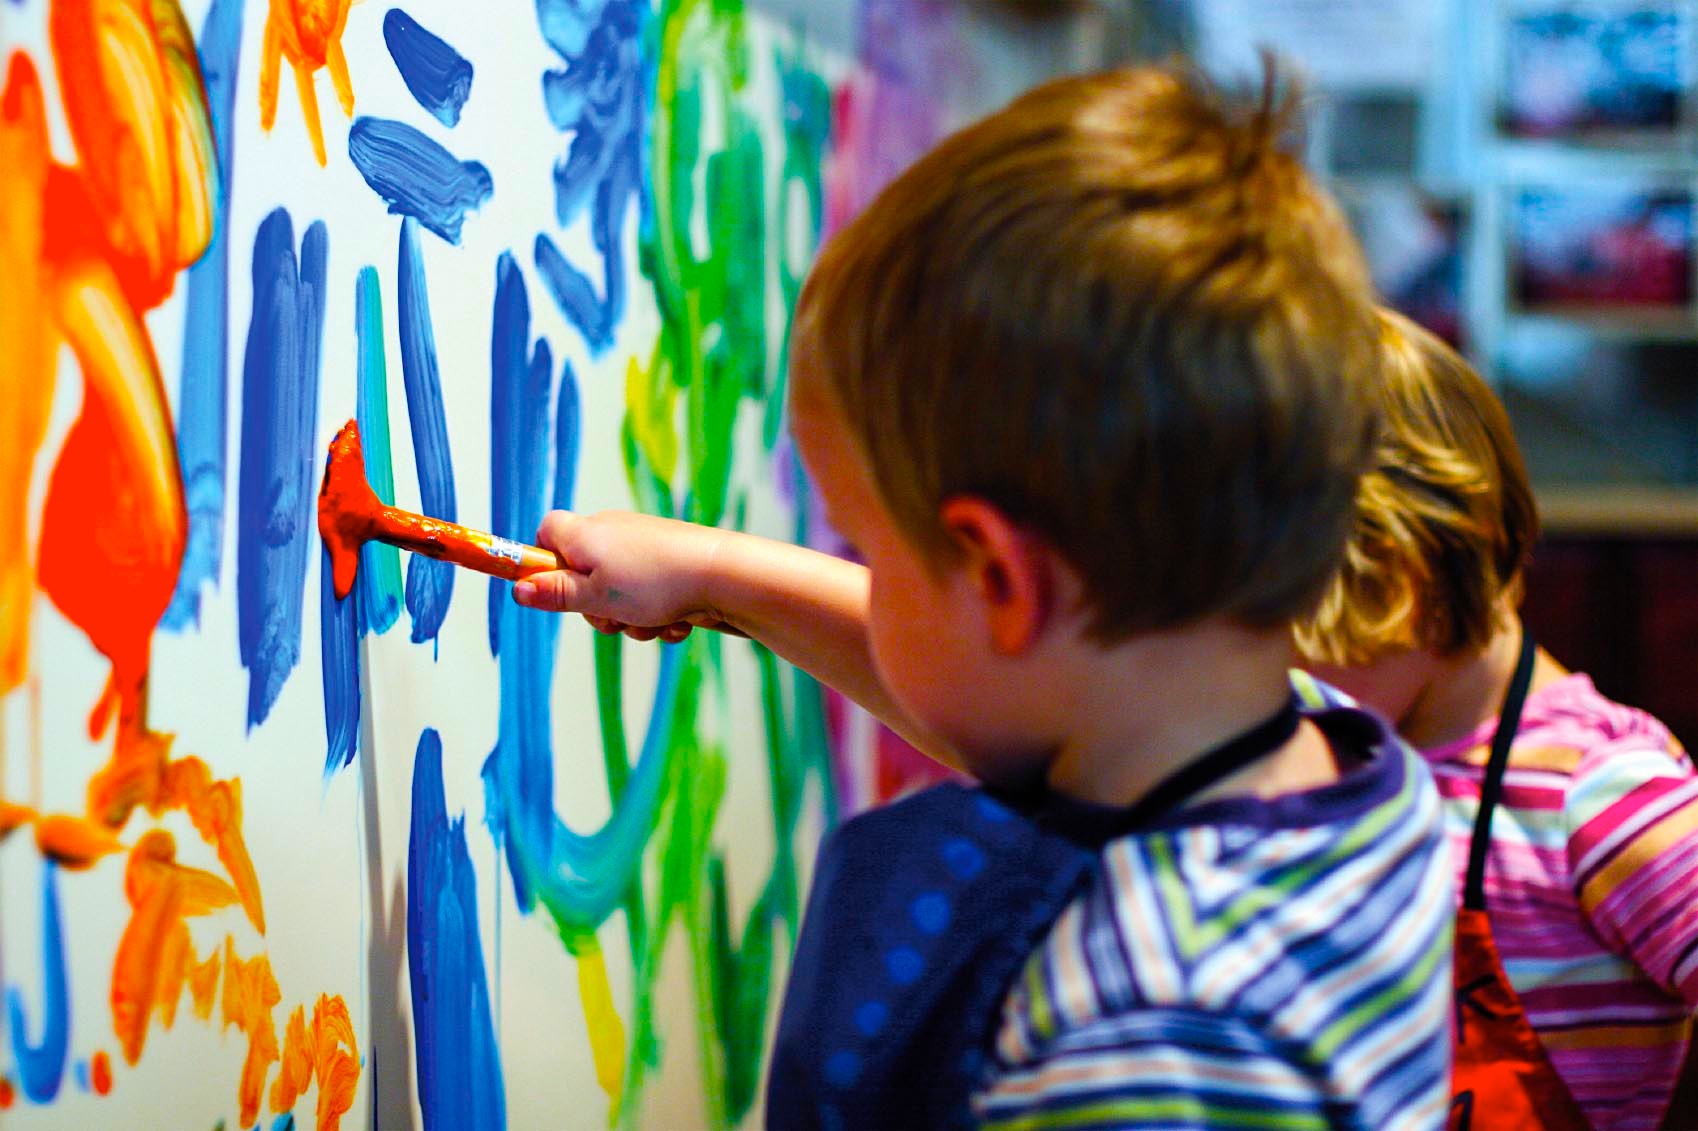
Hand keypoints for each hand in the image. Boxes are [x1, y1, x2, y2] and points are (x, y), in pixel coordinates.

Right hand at [512, 510, 739, 642]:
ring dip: (633, 619)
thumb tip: (517, 589)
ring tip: (653, 621)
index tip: (556, 586)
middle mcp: (613, 534)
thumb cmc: (654, 582)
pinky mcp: (670, 566)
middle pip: (583, 575)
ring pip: (620, 595)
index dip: (545, 561)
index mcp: (586, 533)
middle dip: (597, 608)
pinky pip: (651, 598)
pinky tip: (677, 622)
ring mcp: (643, 550)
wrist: (722, 575)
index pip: (547, 532)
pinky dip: (659, 615)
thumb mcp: (594, 596)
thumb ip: (554, 594)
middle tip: (612, 618)